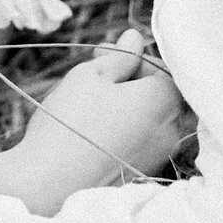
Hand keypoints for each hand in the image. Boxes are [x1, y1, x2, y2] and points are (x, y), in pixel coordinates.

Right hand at [12, 29, 190, 212]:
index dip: (131, 57)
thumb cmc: (71, 122)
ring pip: (149, 117)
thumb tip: (135, 38)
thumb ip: (120, 56)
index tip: (100, 54)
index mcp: (165, 99)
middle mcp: (172, 130)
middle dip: (129, 80)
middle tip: (92, 74)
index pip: (161, 67)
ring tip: (89, 102)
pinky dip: (122, 129)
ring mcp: (159, 156)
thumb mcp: (90, 76)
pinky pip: (139, 141)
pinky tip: (92, 129)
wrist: (50, 184)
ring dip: (126, 105)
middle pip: (158, 93)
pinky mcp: (142, 175)